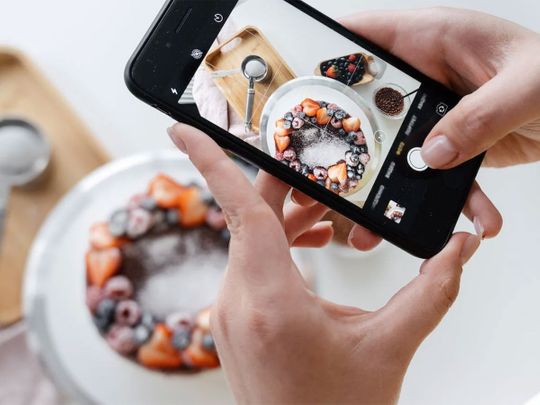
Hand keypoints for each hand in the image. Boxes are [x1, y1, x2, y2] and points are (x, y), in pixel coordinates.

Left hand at [168, 123, 480, 404]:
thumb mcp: (390, 346)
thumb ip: (431, 292)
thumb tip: (457, 250)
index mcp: (270, 300)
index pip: (240, 210)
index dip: (211, 161)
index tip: (184, 128)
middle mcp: (237, 301)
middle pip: (252, 216)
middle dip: (288, 188)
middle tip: (321, 170)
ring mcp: (229, 312)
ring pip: (250, 240)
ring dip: (288, 220)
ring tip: (328, 220)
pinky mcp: (234, 320)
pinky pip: (249, 264)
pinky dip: (277, 246)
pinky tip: (309, 247)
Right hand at [294, 8, 531, 248]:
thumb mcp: (527, 88)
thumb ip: (477, 118)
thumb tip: (431, 156)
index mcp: (436, 39)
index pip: (367, 38)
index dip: (329, 57)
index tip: (301, 88)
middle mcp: (431, 74)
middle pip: (371, 107)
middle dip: (351, 143)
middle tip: (332, 176)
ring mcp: (442, 111)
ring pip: (400, 149)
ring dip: (394, 188)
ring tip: (382, 224)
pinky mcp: (458, 139)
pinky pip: (442, 173)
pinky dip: (454, 201)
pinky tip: (472, 222)